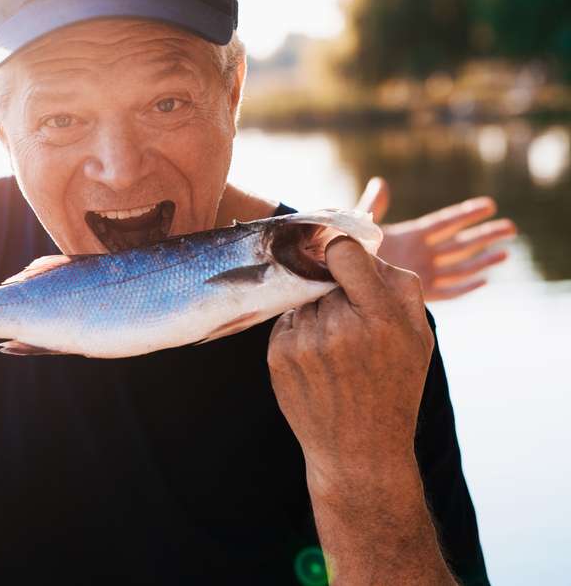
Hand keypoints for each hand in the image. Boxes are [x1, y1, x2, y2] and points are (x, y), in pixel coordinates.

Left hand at [267, 237, 433, 483]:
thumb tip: (364, 246)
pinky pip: (287, 320)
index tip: (343, 261)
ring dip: (316, 312)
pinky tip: (318, 360)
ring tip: (336, 349)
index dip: (341, 251)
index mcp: (381, 317)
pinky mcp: (278, 355)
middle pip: (323, 276)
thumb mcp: (418, 338)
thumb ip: (399, 285)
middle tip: (351, 324)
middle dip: (335, 291)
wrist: (359, 451)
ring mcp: (304, 342)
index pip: (344, 251)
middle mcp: (339, 327)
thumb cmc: (394, 388)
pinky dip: (299, 331)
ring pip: (303, 298)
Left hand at [355, 177, 516, 300]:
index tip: (490, 205)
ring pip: (459, 266)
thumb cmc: (350, 249)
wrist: (340, 278)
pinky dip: (464, 287)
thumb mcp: (361, 226)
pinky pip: (447, 291)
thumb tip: (380, 181)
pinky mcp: (420, 292)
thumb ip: (373, 206)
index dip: (466, 214)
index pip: (444, 222)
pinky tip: (484, 280)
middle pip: (460, 243)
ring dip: (482, 260)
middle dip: (485, 235)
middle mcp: (422, 253)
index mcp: (412, 234)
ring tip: (506, 253)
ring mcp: (423, 272)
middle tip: (511, 227)